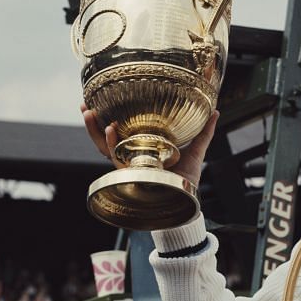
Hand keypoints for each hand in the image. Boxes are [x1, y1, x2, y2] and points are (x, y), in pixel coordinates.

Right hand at [81, 103, 218, 187]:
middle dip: (93, 123)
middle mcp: (132, 157)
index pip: (123, 131)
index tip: (102, 101)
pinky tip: (111, 130)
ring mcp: (129, 166)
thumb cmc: (187, 180)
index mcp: (143, 150)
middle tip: (85, 105)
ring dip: (94, 131)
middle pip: (106, 138)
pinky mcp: (130, 174)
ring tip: (89, 112)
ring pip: (105, 148)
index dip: (111, 117)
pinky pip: (117, 159)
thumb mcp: (195, 151)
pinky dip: (112, 144)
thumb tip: (215, 111)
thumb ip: (204, 133)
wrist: (187, 200)